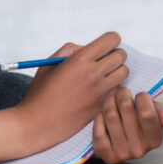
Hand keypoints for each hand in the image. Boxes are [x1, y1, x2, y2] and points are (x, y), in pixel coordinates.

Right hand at [14, 32, 129, 152]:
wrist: (37, 124)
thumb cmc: (41, 93)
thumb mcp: (50, 64)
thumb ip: (71, 50)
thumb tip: (89, 48)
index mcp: (80, 60)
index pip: (112, 39)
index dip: (110, 41)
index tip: (104, 47)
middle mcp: (93, 74)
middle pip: (121, 56)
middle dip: (115, 55)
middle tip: (104, 62)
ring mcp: (100, 92)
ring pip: (124, 73)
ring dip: (116, 72)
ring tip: (103, 77)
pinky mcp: (102, 106)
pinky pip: (119, 91)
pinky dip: (113, 89)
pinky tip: (99, 92)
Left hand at [92, 88, 162, 163]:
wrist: (124, 144)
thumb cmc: (141, 125)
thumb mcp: (156, 119)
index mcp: (155, 139)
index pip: (146, 111)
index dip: (141, 97)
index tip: (140, 96)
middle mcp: (140, 149)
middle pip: (126, 108)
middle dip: (122, 94)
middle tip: (122, 91)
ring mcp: (122, 153)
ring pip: (110, 115)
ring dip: (109, 101)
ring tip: (111, 98)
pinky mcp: (106, 154)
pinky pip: (98, 128)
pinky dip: (99, 117)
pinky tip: (103, 115)